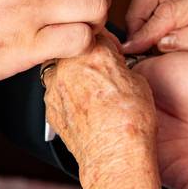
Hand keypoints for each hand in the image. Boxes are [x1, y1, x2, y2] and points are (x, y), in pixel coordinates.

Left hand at [43, 35, 157, 184]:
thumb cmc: (132, 122)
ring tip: (93, 94)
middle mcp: (68, 66)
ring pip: (61, 72)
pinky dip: (68, 98)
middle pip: (73, 50)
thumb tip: (115, 64)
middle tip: (101, 72)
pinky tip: (86, 110)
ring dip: (73, 76)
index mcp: (93, 52)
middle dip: (85, 57)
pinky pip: (57, 94)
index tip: (110, 50)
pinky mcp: (49, 109)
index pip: (94, 32)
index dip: (105, 41)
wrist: (116, 156)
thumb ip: (118, 64)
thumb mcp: (138, 81)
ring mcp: (55, 89)